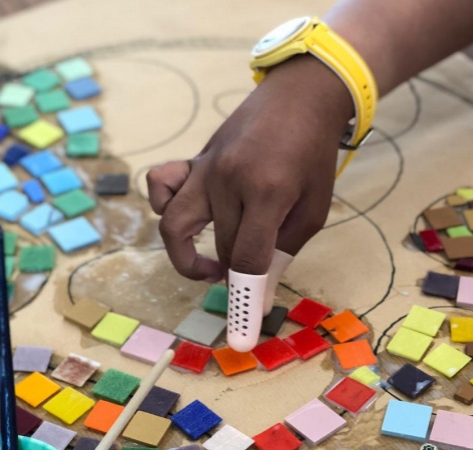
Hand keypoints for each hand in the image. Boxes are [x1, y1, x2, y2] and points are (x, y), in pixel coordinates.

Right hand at [147, 55, 352, 280]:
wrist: (299, 98)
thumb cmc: (313, 157)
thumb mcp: (313, 210)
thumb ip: (282, 254)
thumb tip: (258, 299)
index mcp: (267, 193)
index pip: (246, 260)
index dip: (245, 299)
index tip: (244, 328)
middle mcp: (228, 180)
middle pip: (222, 248)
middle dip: (237, 272)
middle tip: (253, 273)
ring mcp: (205, 168)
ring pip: (175, 226)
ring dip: (188, 257)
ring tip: (210, 267)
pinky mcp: (194, 160)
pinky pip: (159, 185)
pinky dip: (162, 206)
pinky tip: (188, 217)